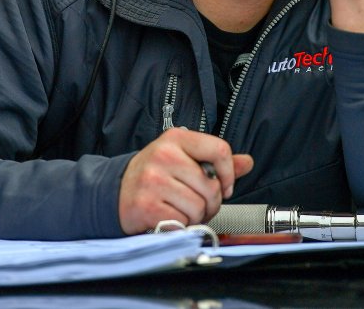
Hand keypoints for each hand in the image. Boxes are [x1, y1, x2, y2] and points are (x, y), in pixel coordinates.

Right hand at [119, 127, 253, 233]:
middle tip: (196, 203)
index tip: (224, 186)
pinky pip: (182, 222)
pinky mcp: (146, 206)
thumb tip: (247, 162)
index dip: (229, 174)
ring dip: (195, 216)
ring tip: (181, 209)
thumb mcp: (183, 158)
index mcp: (176, 138)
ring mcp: (153, 180)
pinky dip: (180, 225)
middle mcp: (163, 155)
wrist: (117, 192)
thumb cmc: (155, 175)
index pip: (219, 150)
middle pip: (211, 186)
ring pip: (199, 207)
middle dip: (210, 202)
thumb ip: (216, 161)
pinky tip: (169, 217)